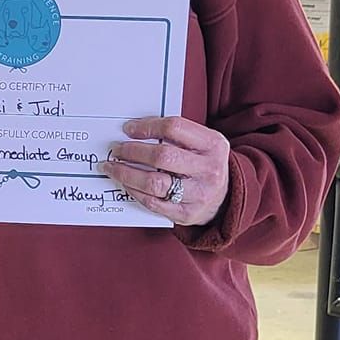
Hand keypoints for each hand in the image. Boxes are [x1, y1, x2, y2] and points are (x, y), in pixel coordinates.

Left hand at [104, 116, 229, 226]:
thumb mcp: (203, 144)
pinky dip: (134, 191)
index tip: (128, 129)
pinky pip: (153, 202)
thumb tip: (135, 130)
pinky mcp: (186, 213)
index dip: (147, 126)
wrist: (226, 199)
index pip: (175, 128)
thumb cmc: (206, 165)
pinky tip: (126, 183)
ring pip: (155, 183)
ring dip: (127, 174)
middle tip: (117, 149)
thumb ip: (178, 135)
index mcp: (213, 145)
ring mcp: (198, 194)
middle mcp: (208, 169)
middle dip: (133, 151)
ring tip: (113, 167)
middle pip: (162, 156)